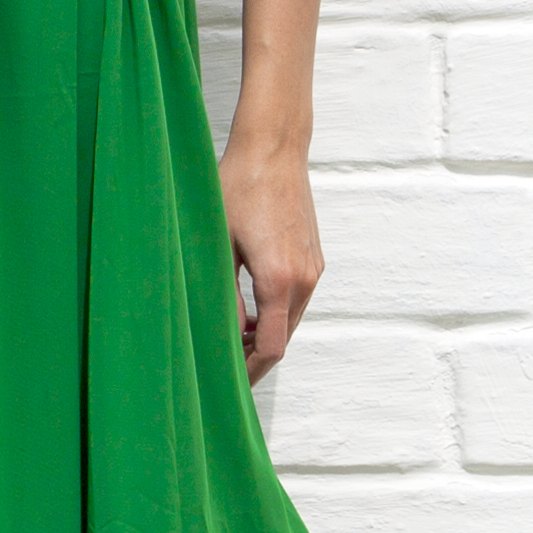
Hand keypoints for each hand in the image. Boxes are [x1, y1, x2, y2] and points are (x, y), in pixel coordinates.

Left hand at [221, 130, 321, 381]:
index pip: (272, 347)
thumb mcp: (217, 244)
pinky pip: (298, 299)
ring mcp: (314, 267)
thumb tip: (222, 335)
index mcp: (279, 279)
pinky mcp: (315, 257)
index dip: (250, 371)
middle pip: (285, 339)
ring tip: (232, 342)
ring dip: (267, 335)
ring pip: (291, 320)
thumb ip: (221, 294)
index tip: (227, 382)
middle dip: (256, 357)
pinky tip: (250, 311)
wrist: (274, 149)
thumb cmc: (236, 189)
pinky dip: (276, 314)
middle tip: (223, 368)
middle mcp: (305, 278)